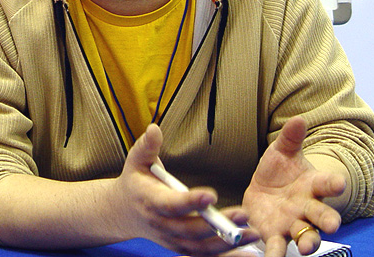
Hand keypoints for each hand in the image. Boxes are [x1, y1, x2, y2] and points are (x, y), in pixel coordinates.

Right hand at [115, 124, 258, 255]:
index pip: (172, 204)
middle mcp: (161, 225)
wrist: (122, 211)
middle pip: (191, 229)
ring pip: (199, 248)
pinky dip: (224, 254)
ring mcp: (170, 240)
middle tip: (243, 214)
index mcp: (150, 201)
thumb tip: (154, 129)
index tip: (211, 194)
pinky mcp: (180, 248)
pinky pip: (203, 255)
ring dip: (226, 243)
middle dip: (218, 224)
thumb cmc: (135, 181)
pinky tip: (246, 250)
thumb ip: (146, 145)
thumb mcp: (136, 160)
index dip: (191, 202)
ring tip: (251, 233)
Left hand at [242, 116, 345, 256]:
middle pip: (322, 216)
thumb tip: (298, 119)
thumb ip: (290, 138)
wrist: (265, 191)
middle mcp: (307, 207)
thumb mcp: (282, 152)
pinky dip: (275, 253)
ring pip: (305, 235)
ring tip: (307, 248)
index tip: (339, 182)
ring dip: (308, 242)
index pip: (327, 183)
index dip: (334, 183)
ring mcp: (293, 223)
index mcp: (313, 185)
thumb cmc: (279, 171)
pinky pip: (277, 246)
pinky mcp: (275, 235)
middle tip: (332, 225)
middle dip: (328, 221)